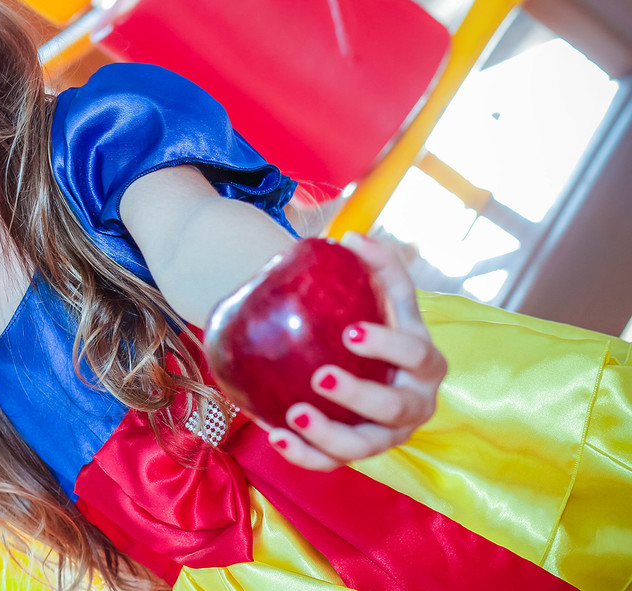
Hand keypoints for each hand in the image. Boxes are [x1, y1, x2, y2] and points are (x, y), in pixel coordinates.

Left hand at [267, 232, 446, 470]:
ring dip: (329, 434)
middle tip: (321, 376)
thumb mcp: (384, 297)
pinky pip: (332, 463)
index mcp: (424, 362)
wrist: (366, 362)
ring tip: (294, 413)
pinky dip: (305, 455)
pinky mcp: (358, 452)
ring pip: (364, 446)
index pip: (415, 354)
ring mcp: (387, 434)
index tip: (349, 331)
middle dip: (359, 396)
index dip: (387, 345)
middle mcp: (413, 403)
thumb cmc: (377, 325)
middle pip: (394, 407)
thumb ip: (376, 266)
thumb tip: (349, 237)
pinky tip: (276, 436)